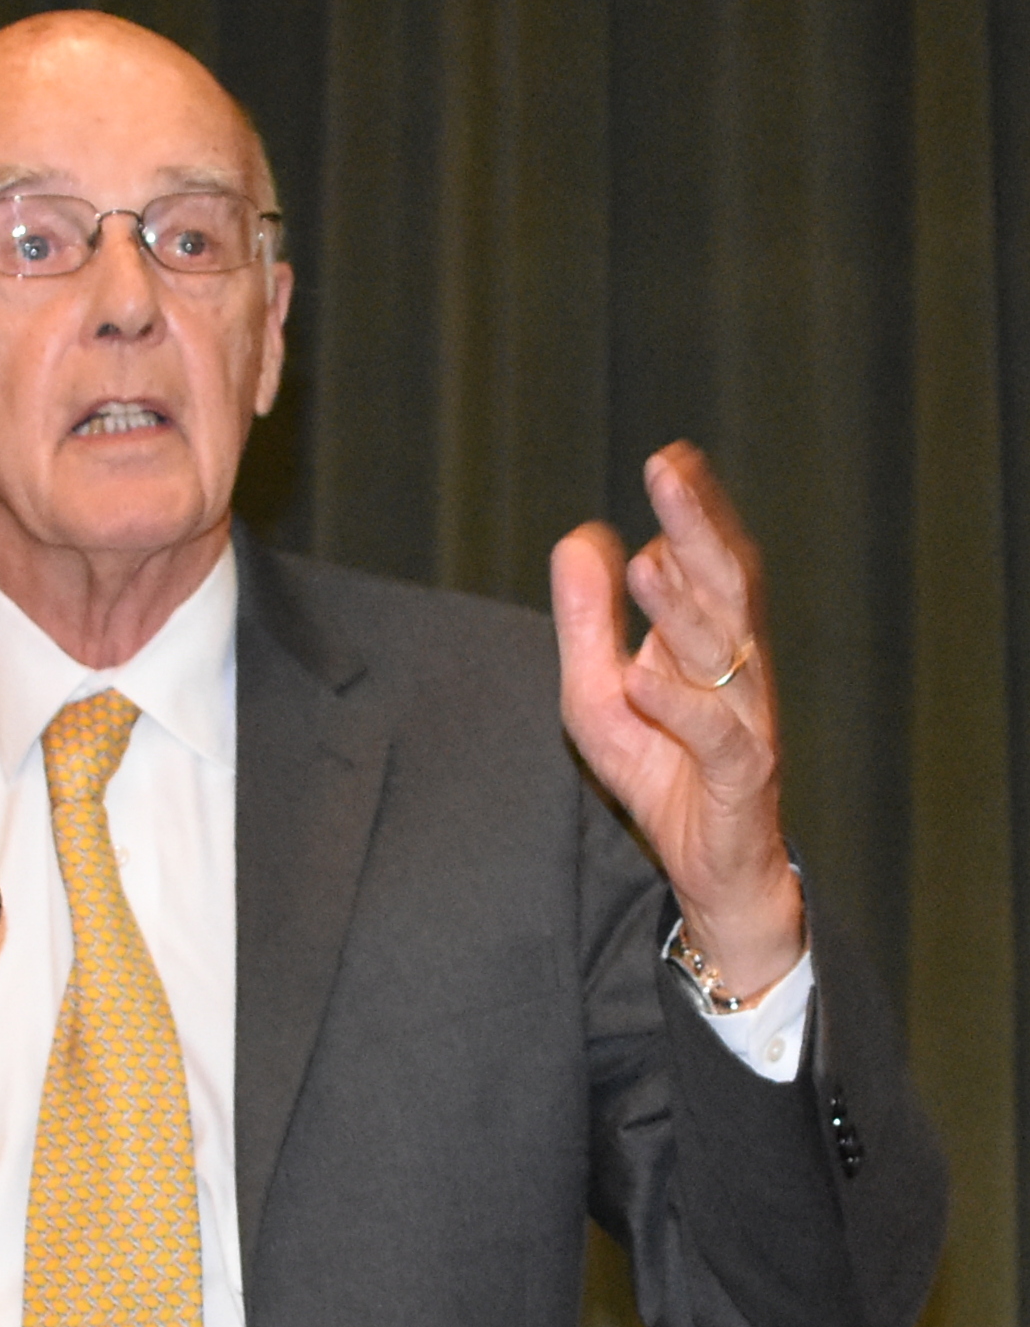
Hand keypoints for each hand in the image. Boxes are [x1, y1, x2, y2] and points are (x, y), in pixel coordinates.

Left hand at [550, 442, 803, 1001]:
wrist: (712, 867)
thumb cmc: (663, 772)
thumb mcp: (601, 693)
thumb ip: (588, 622)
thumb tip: (580, 536)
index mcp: (709, 642)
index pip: (708, 562)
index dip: (693, 510)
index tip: (670, 459)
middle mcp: (737, 672)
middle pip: (724, 588)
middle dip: (697, 527)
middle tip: (669, 472)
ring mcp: (745, 722)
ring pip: (723, 655)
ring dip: (684, 607)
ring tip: (646, 561)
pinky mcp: (740, 777)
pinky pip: (717, 737)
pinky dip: (680, 707)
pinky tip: (644, 678)